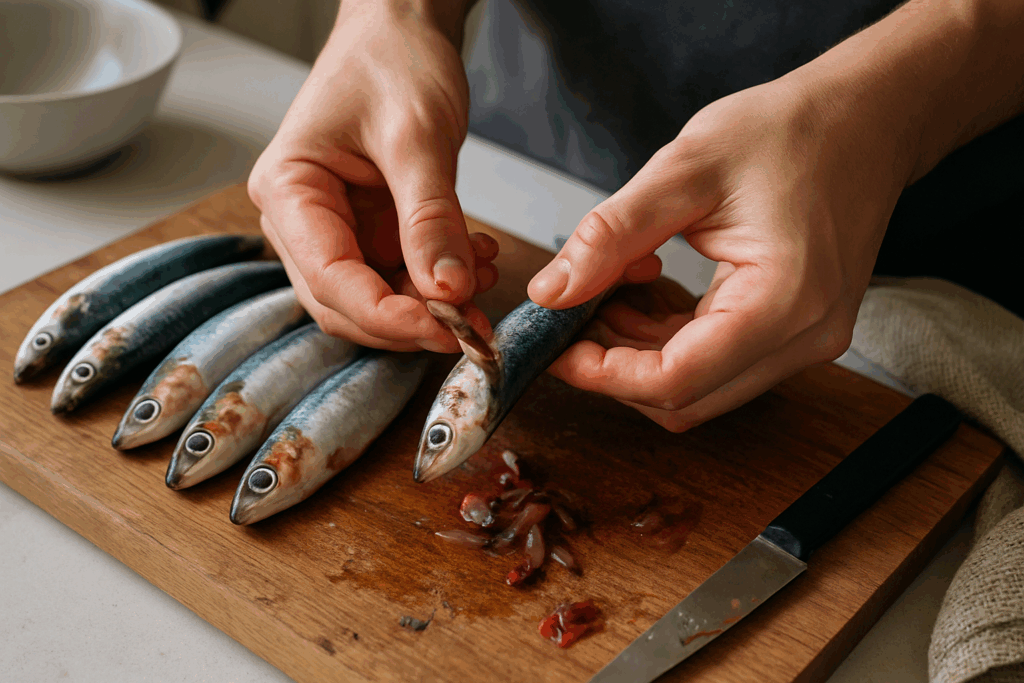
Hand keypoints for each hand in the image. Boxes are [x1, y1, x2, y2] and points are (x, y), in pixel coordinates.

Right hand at [248, 0, 493, 353]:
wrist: (402, 29)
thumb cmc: (392, 62)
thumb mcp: (417, 138)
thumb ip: (430, 217)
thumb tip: (447, 292)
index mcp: (288, 190)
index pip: (329, 278)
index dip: (386, 315)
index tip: (444, 330)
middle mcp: (300, 219)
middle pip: (344, 303)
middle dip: (409, 320)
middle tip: (472, 324)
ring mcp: (335, 229)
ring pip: (375, 298)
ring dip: (429, 304)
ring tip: (481, 277)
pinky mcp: (368, 231)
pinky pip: (399, 276)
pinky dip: (438, 280)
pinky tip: (474, 260)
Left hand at [528, 78, 911, 431]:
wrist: (864, 120)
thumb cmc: (791, 131)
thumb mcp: (685, 170)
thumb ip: (611, 235)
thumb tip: (552, 292)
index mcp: (785, 301)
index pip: (677, 379)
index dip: (604, 375)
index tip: (556, 348)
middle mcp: (805, 339)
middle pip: (687, 398)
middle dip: (615, 369)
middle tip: (570, 321)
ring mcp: (806, 342)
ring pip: (700, 387)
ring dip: (639, 355)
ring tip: (606, 293)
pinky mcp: (796, 332)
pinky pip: (718, 363)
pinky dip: (669, 342)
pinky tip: (644, 292)